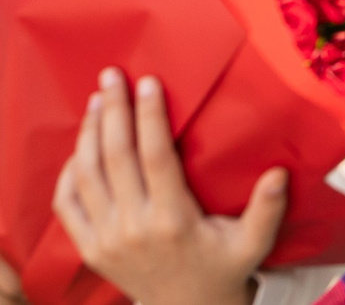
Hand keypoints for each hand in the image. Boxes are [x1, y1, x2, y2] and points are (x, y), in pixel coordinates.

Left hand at [52, 70, 283, 304]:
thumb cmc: (222, 270)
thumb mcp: (253, 245)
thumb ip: (267, 210)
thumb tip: (279, 172)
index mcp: (173, 221)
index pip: (155, 157)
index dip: (149, 117)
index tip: (148, 83)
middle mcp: (133, 228)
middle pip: (115, 157)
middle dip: (113, 111)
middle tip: (112, 75)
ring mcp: (105, 240)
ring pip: (87, 175)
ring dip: (89, 133)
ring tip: (97, 99)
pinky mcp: (88, 249)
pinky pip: (66, 204)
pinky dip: (68, 172)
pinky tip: (80, 147)